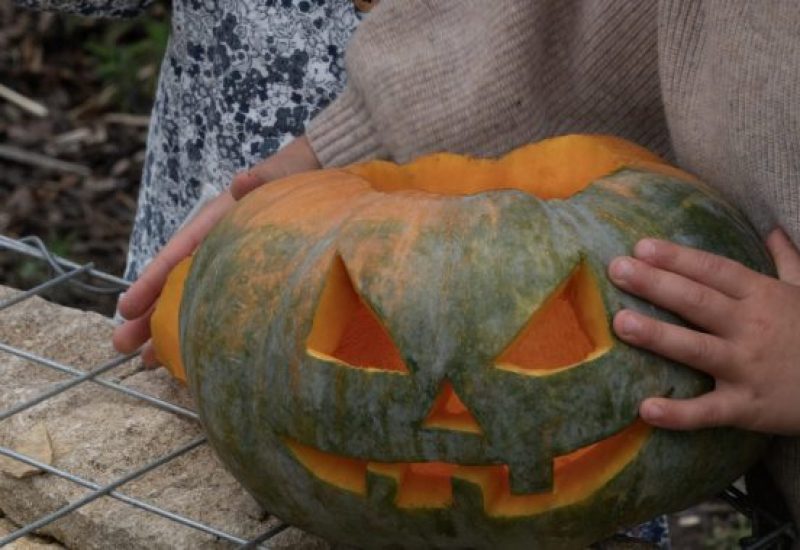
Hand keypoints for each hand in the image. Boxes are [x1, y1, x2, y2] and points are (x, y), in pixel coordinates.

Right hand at [112, 136, 319, 362]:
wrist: (318, 176)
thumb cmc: (292, 175)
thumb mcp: (277, 175)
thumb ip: (261, 179)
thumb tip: (243, 182)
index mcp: (215, 222)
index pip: (177, 253)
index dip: (151, 281)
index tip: (127, 308)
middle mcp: (216, 247)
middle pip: (176, 284)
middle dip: (148, 316)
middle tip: (121, 345)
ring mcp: (231, 266)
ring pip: (193, 301)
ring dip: (170, 329)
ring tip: (146, 360)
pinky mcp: (250, 281)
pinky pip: (221, 308)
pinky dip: (204, 329)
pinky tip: (192, 355)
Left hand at [607, 229, 799, 434]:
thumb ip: (788, 262)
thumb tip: (775, 230)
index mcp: (763, 296)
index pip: (714, 271)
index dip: (678, 257)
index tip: (642, 247)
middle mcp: (752, 328)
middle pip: (698, 301)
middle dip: (655, 284)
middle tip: (616, 270)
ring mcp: (749, 368)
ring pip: (697, 349)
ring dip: (658, 336)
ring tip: (621, 323)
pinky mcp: (748, 408)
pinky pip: (709, 411)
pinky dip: (679, 414)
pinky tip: (646, 409)